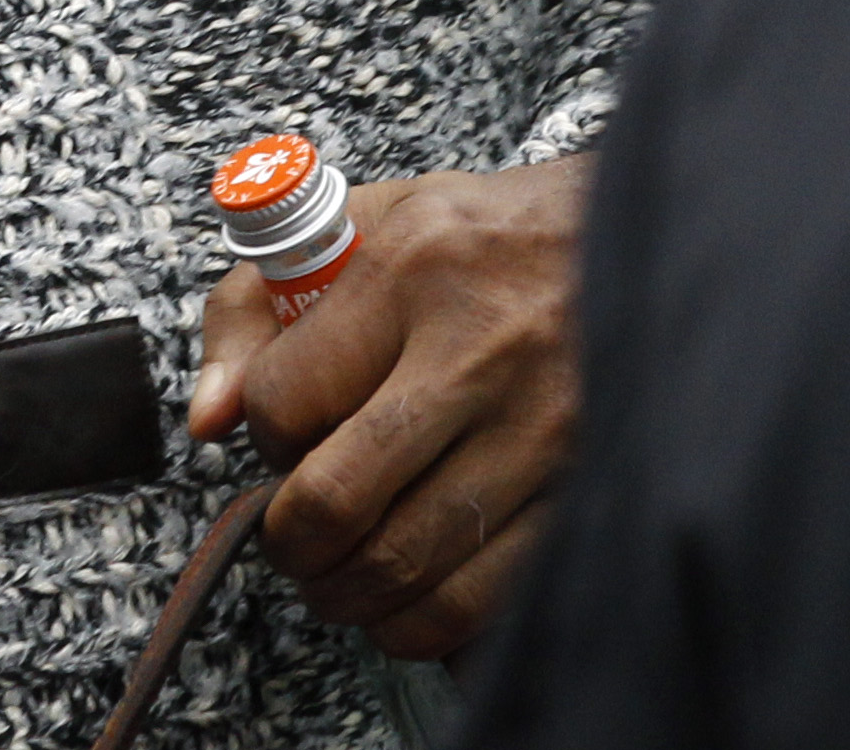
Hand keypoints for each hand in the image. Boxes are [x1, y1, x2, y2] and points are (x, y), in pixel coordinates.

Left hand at [185, 152, 590, 660]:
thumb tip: (209, 419)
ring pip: (413, 563)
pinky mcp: (593, 488)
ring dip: (353, 594)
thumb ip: (254, 310)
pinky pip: (494, 596)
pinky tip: (414, 603)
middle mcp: (481, 352)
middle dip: (291, 544)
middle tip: (290, 542)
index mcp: (410, 271)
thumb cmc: (482, 238)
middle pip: (340, 498)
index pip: (286, 399)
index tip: (281, 440)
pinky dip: (434, 624)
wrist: (641, 241)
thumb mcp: (361, 225)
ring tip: (340, 579)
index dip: (264, 438)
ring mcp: (547, 429)